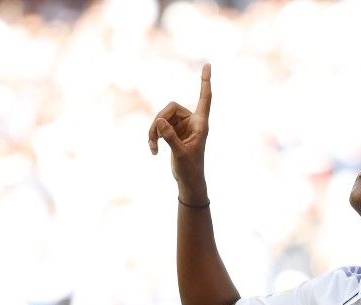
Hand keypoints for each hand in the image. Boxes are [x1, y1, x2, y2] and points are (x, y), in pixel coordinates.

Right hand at [149, 63, 211, 200]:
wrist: (189, 181)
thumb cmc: (190, 169)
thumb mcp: (180, 153)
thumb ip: (170, 137)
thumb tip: (159, 120)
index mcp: (200, 124)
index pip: (204, 98)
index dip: (205, 82)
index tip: (208, 65)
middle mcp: (192, 122)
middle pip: (171, 108)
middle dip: (159, 120)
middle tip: (153, 137)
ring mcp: (182, 126)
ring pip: (162, 117)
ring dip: (154, 131)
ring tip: (152, 146)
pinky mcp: (173, 133)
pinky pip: (159, 126)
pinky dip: (153, 137)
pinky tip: (153, 151)